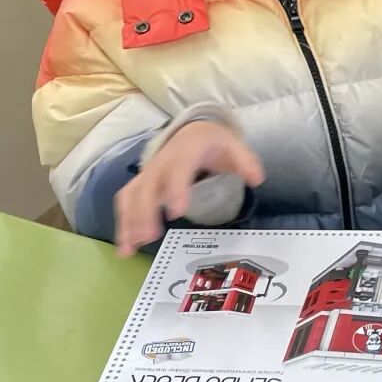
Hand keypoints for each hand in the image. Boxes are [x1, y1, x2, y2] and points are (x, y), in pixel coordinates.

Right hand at [115, 120, 263, 256]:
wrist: (191, 132)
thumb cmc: (212, 142)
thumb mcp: (233, 145)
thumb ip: (246, 161)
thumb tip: (257, 179)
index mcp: (185, 152)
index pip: (178, 170)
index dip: (176, 190)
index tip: (177, 212)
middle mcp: (161, 163)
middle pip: (148, 186)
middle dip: (146, 211)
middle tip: (151, 236)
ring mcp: (148, 174)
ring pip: (131, 196)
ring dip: (128, 222)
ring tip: (129, 249)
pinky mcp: (141, 184)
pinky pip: (126, 202)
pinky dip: (123, 223)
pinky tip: (126, 247)